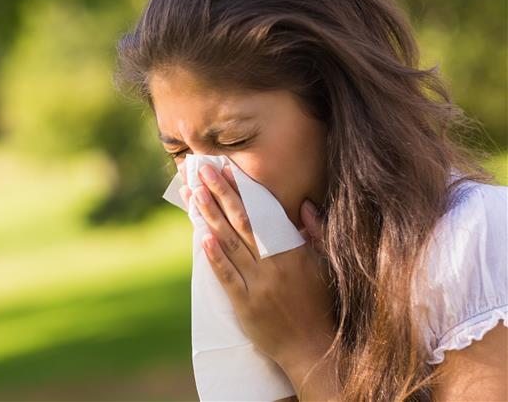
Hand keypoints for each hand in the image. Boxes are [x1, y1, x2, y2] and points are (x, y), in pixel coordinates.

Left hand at [178, 163, 337, 392]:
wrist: (313, 348)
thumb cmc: (320, 304)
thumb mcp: (325, 265)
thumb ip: (317, 233)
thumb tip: (305, 205)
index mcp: (294, 251)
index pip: (263, 213)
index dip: (243, 190)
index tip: (227, 170)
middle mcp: (275, 264)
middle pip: (242, 222)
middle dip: (220, 193)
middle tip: (202, 171)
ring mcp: (259, 285)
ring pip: (230, 244)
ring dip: (210, 217)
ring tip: (194, 193)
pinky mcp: (246, 305)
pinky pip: (227, 277)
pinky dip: (215, 257)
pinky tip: (202, 237)